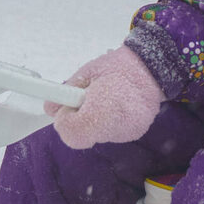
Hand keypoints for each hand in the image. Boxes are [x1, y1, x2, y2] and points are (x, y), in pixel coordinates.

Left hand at [45, 46, 165, 149]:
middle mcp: (115, 128)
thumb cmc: (117, 66)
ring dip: (94, 122)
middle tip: (87, 100)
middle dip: (79, 121)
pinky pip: (113, 133)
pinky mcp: (135, 133)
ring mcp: (127, 133)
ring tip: (106, 100)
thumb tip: (50, 109)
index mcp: (101, 110)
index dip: (65, 122)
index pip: (71, 134)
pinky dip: (109, 123)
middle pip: (84, 137)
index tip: (69, 107)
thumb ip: (66, 92)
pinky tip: (118, 107)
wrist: (153, 66)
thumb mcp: (85, 73)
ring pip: (97, 136)